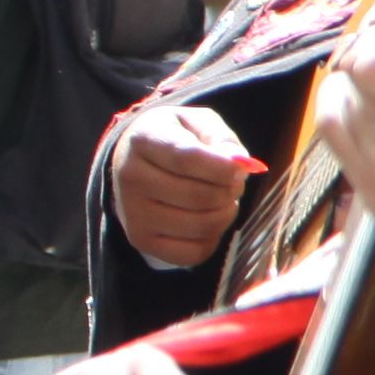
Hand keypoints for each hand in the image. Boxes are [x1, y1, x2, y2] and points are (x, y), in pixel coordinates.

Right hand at [109, 103, 263, 270]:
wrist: (133, 160)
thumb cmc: (174, 138)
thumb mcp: (196, 123)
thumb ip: (221, 137)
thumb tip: (241, 163)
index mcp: (143, 141)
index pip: (188, 160)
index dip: (224, 168)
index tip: (242, 168)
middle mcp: (131, 178)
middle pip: (201, 197)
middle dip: (230, 191)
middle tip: (232, 183)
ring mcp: (133, 213)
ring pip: (202, 225)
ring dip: (225, 213)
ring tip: (221, 200)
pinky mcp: (141, 240)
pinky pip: (194, 252)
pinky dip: (212, 238)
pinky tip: (206, 219)